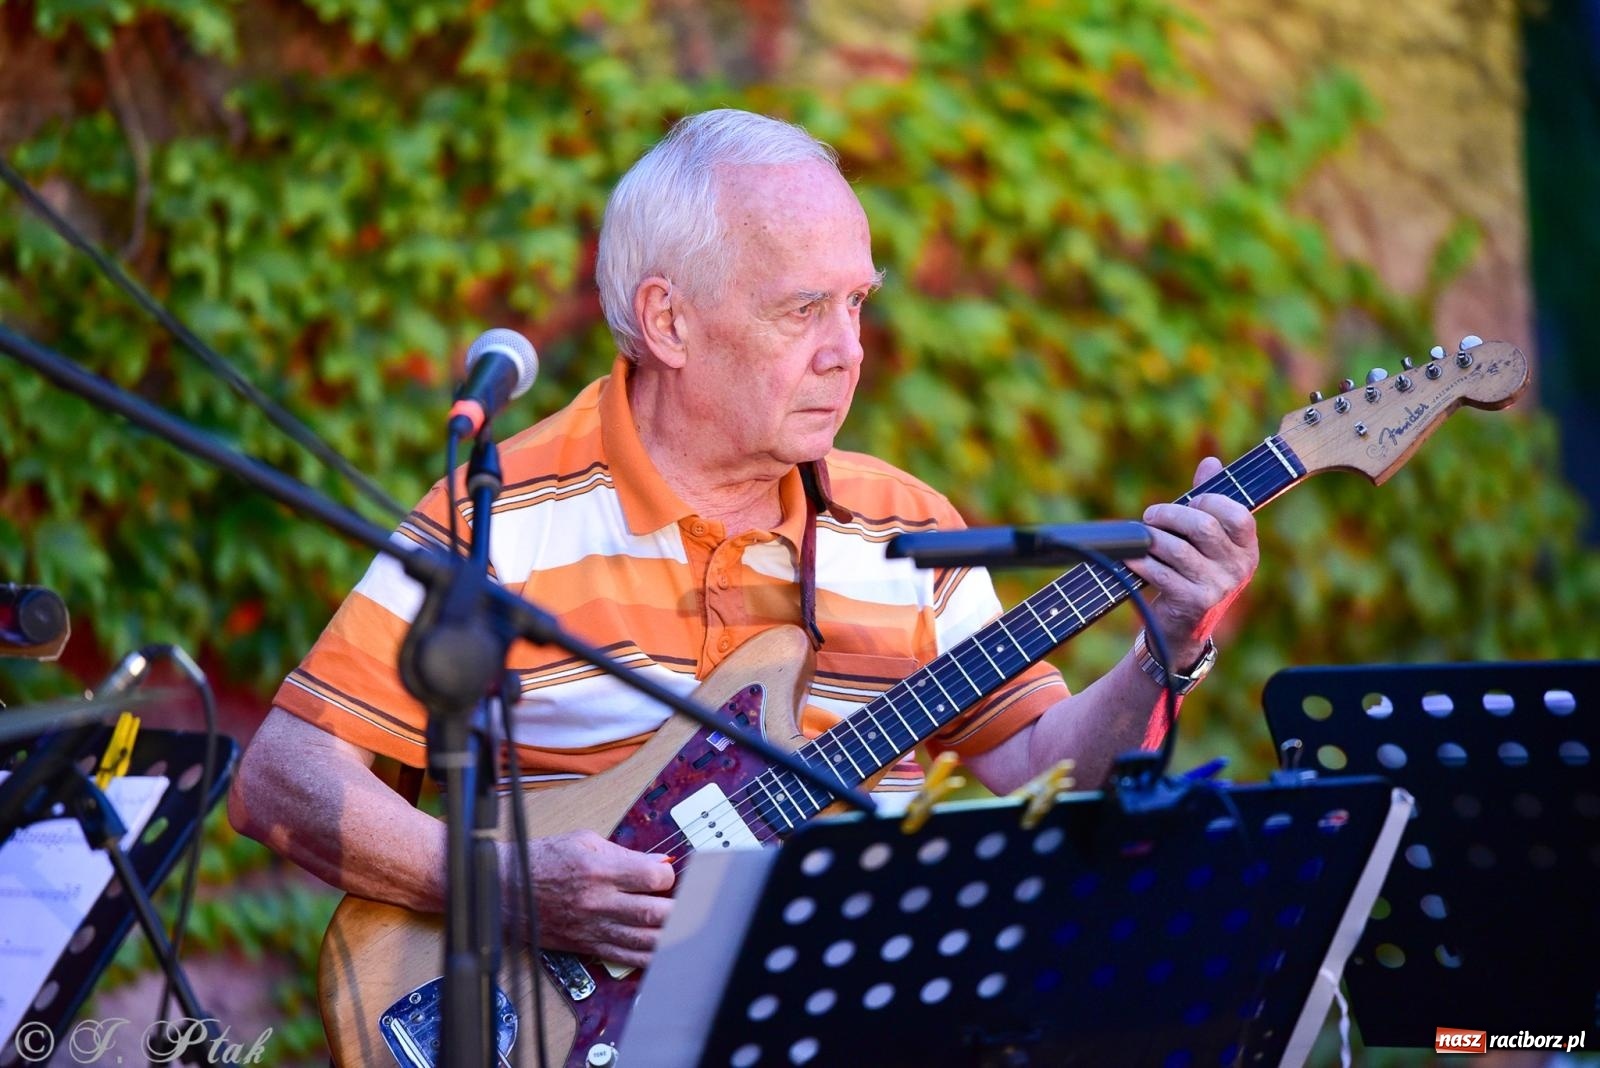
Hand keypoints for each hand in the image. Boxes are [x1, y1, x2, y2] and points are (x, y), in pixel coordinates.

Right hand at [505, 829, 675, 967]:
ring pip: (643, 940)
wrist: (504, 889)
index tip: (670, 874)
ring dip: (671, 936)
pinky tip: (664, 954)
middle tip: (693, 902)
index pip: (652, 876)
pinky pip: (624, 957)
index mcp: (599, 869)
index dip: (669, 875)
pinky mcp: (587, 945)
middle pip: (653, 911)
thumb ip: (624, 852)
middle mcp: (598, 901)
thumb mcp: (583, 840)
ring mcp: (593, 927)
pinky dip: (648, 959)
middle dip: (679, 908)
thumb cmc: (541, 860)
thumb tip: (657, 861)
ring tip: (688, 929)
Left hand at [1123, 457, 1258, 667]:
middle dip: (1170, 515)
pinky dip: (1141, 562)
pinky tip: (1132, 558)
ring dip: (1151, 539)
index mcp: (1248, 548)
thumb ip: (1209, 500)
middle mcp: (1239, 568)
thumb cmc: (1194, 572)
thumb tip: (1210, 461)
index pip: (1238, 514)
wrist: (1182, 628)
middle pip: (1203, 527)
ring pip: (1177, 549)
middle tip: (1151, 516)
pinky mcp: (1194, 603)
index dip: (1209, 501)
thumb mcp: (1208, 539)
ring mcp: (1218, 588)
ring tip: (1141, 537)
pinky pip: (1160, 573)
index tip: (1189, 502)